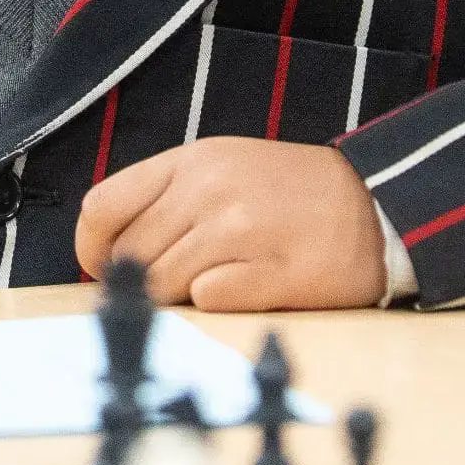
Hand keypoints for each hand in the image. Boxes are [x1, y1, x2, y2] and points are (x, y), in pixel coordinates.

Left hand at [74, 137, 387, 311]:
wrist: (373, 205)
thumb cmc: (287, 193)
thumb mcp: (221, 168)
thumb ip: (164, 199)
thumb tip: (107, 252)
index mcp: (190, 162)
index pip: (102, 206)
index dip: (92, 247)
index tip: (104, 267)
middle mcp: (209, 190)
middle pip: (130, 256)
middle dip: (141, 281)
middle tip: (174, 282)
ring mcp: (242, 230)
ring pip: (164, 285)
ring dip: (179, 296)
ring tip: (217, 280)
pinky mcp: (274, 272)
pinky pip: (209, 301)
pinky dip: (217, 302)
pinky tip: (247, 285)